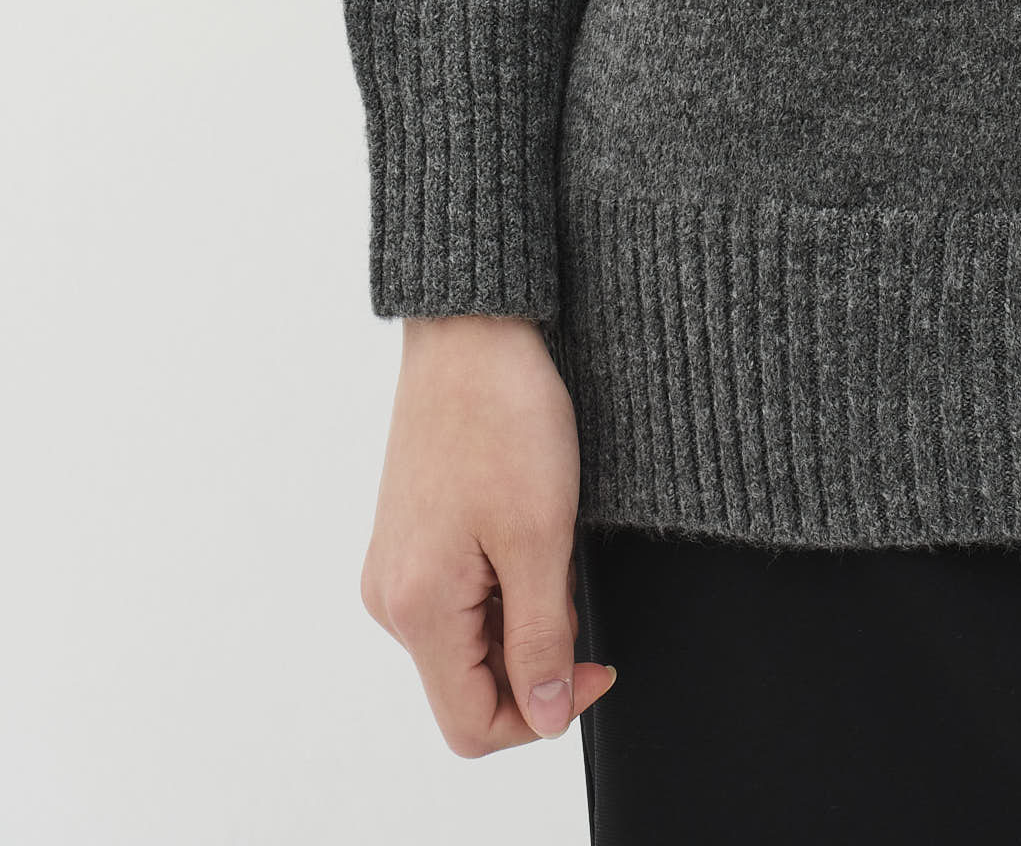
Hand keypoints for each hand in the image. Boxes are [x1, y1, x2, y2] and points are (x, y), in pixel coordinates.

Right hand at [359, 313, 617, 755]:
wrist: (471, 329)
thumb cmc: (501, 415)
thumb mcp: (540, 537)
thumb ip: (542, 640)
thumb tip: (544, 718)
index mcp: (417, 608)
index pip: (474, 725)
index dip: (544, 712)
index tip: (594, 667)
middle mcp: (392, 599)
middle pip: (470, 687)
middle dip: (535, 656)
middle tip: (571, 583)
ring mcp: (396, 568)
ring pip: (469, 641)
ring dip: (522, 615)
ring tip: (548, 540)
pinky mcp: (409, 539)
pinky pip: (459, 598)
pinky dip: (504, 583)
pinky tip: (525, 527)